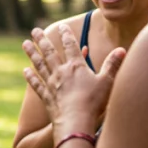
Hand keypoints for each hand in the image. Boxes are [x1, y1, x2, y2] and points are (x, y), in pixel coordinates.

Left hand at [22, 24, 125, 138]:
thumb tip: (122, 49)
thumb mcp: (107, 82)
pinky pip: (37, 84)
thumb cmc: (94, 102)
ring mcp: (51, 84)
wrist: (75, 121)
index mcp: (76, 66)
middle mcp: (61, 72)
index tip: (62, 26)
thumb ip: (113, 65)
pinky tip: (25, 71)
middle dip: (42, 39)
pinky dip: (31, 77)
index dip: (66, 35)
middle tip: (35, 30)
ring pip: (39, 64)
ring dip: (32, 53)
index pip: (70, 46)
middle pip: (50, 52)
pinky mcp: (46, 96)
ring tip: (25, 43)